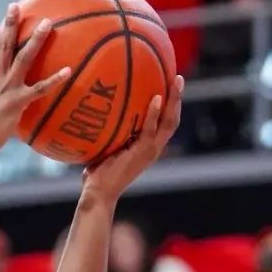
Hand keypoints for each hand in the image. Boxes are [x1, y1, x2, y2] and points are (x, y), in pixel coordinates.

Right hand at [0, 3, 69, 152]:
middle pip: (3, 46)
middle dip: (9, 24)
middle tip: (16, 6)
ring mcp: (7, 88)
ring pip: (23, 58)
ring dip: (35, 40)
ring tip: (47, 23)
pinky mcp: (17, 102)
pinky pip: (40, 88)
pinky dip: (55, 79)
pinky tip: (68, 70)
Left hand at [81, 75, 183, 201]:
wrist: (99, 194)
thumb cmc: (97, 174)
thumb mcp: (105, 149)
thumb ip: (107, 134)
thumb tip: (92, 113)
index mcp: (148, 147)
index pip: (165, 123)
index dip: (170, 105)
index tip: (169, 86)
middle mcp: (153, 148)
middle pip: (172, 119)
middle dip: (177, 98)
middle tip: (178, 77)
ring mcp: (149, 151)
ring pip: (168, 122)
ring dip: (174, 100)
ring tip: (176, 81)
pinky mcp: (142, 153)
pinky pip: (151, 130)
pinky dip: (155, 114)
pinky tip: (156, 98)